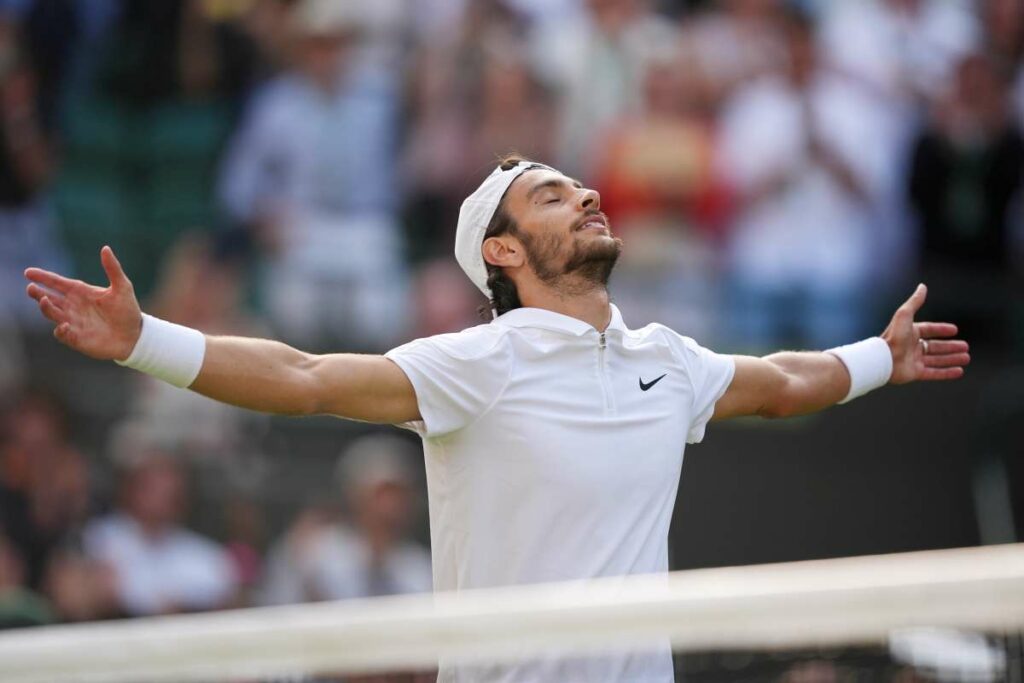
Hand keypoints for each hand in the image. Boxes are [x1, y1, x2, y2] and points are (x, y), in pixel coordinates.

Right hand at [24, 246, 142, 360]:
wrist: (135, 336)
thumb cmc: (128, 310)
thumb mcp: (122, 287)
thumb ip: (113, 269)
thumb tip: (105, 248)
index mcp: (81, 292)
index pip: (57, 283)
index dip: (43, 277)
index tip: (28, 272)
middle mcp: (73, 306)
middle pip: (49, 298)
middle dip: (38, 293)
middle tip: (31, 288)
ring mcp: (73, 322)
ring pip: (52, 314)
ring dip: (46, 308)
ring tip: (45, 300)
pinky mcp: (76, 338)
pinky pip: (62, 334)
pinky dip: (60, 330)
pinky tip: (63, 325)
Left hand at [881, 284, 968, 384]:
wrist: (883, 359)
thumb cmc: (893, 336)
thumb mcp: (905, 314)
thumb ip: (915, 301)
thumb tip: (922, 286)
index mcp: (910, 333)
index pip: (928, 329)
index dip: (941, 329)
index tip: (955, 330)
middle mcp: (912, 347)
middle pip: (935, 346)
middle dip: (951, 346)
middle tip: (965, 346)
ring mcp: (914, 360)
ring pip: (937, 360)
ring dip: (952, 358)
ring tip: (966, 357)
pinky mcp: (915, 373)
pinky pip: (934, 373)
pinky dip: (947, 373)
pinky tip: (959, 372)